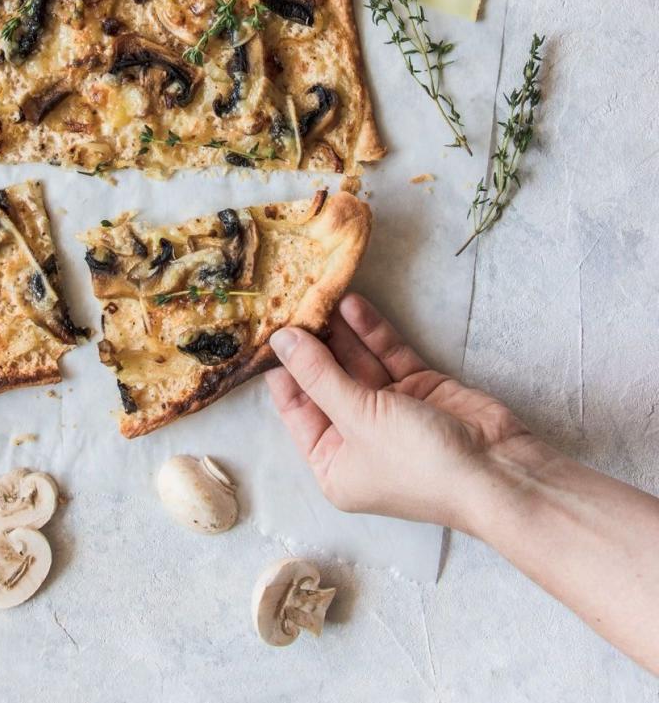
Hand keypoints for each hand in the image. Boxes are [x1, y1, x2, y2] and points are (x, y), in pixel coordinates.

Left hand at [266, 293, 533, 530]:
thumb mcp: (358, 417)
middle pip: (326, 382)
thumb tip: (282, 341)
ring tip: (319, 293)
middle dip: (312, 343)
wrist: (497, 471)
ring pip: (357, 363)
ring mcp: (390, 412)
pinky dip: (371, 332)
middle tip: (293, 300)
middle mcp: (358, 439)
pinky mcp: (419, 389)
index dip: (282, 369)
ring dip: (340, 332)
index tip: (266, 328)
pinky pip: (387, 355)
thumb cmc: (419, 461)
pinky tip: (352, 304)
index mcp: (334, 463)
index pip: (296, 409)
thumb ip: (319, 375)